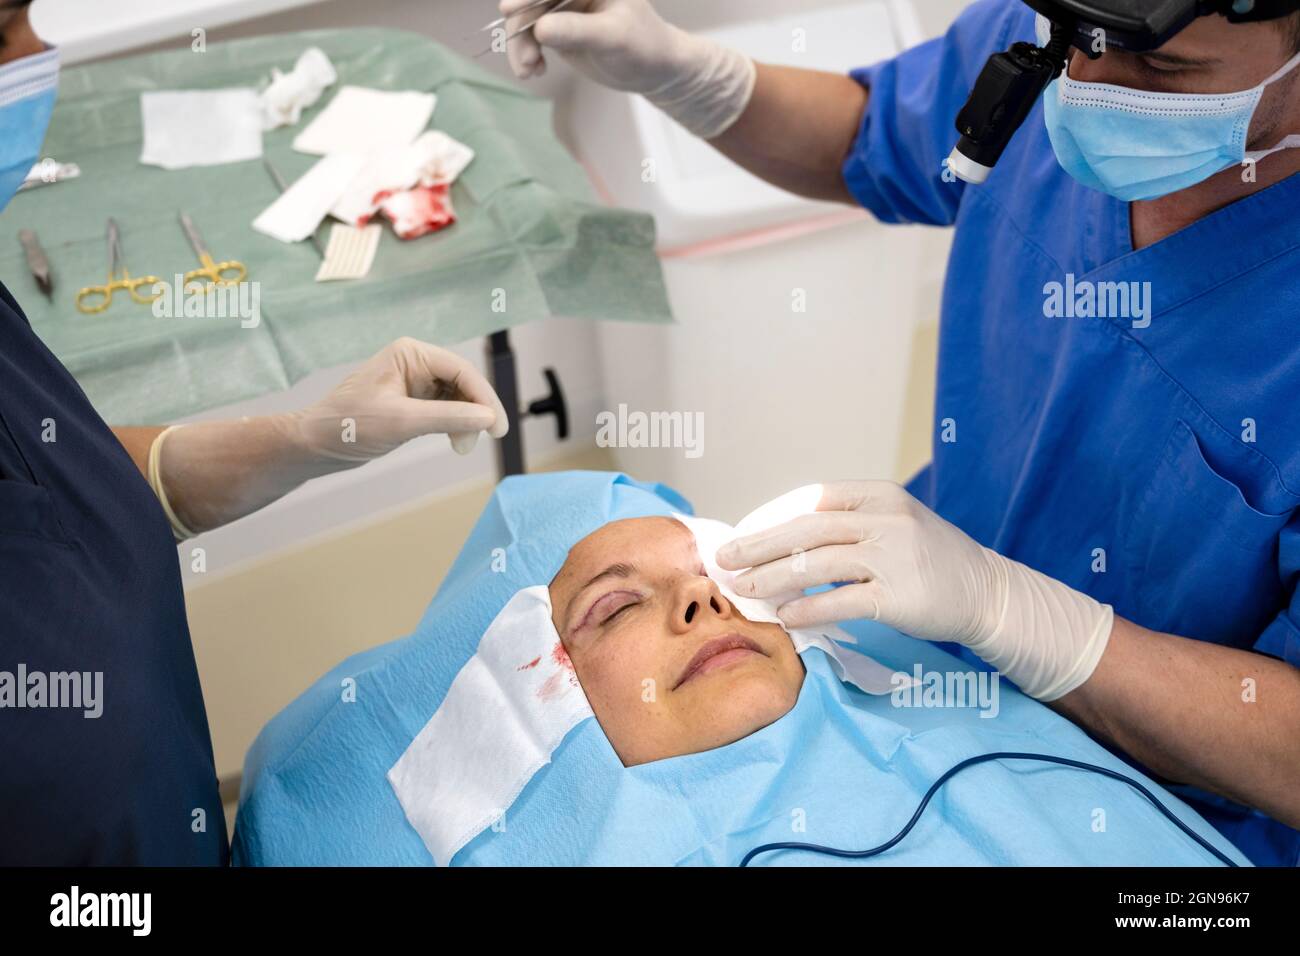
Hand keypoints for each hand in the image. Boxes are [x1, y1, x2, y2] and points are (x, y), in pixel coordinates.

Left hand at [292, 336, 507, 459]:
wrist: (314, 445)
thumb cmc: (347, 426)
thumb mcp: (402, 422)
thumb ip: (448, 418)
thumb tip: (488, 418)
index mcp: (410, 353)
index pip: (462, 370)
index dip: (485, 398)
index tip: (498, 427)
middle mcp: (414, 362)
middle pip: (464, 383)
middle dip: (475, 412)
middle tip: (483, 440)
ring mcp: (413, 382)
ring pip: (458, 398)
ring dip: (466, 422)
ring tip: (462, 447)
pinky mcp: (411, 402)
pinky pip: (445, 410)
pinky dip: (454, 426)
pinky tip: (455, 441)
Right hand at [501, 0, 679, 86]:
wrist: (652, 69)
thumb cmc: (643, 47)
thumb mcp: (613, 38)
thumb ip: (578, 31)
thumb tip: (540, 29)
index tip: (509, 10)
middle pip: (533, 0)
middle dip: (522, 28)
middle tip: (525, 61)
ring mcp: (563, 7)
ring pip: (527, 20)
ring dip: (521, 46)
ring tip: (529, 71)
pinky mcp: (558, 27)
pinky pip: (530, 36)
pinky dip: (527, 53)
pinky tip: (534, 70)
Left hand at [715, 481, 1113, 700]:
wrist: (988, 593)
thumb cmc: (932, 560)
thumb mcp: (896, 523)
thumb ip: (850, 523)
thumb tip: (784, 540)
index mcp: (880, 495)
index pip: (814, 499)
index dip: (772, 517)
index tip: (742, 533)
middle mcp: (886, 519)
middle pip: (806, 528)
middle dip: (758, 544)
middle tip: (724, 558)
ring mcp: (893, 556)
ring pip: (816, 564)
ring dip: (771, 578)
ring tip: (741, 589)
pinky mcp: (898, 596)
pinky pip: (840, 601)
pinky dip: (807, 609)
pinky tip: (783, 616)